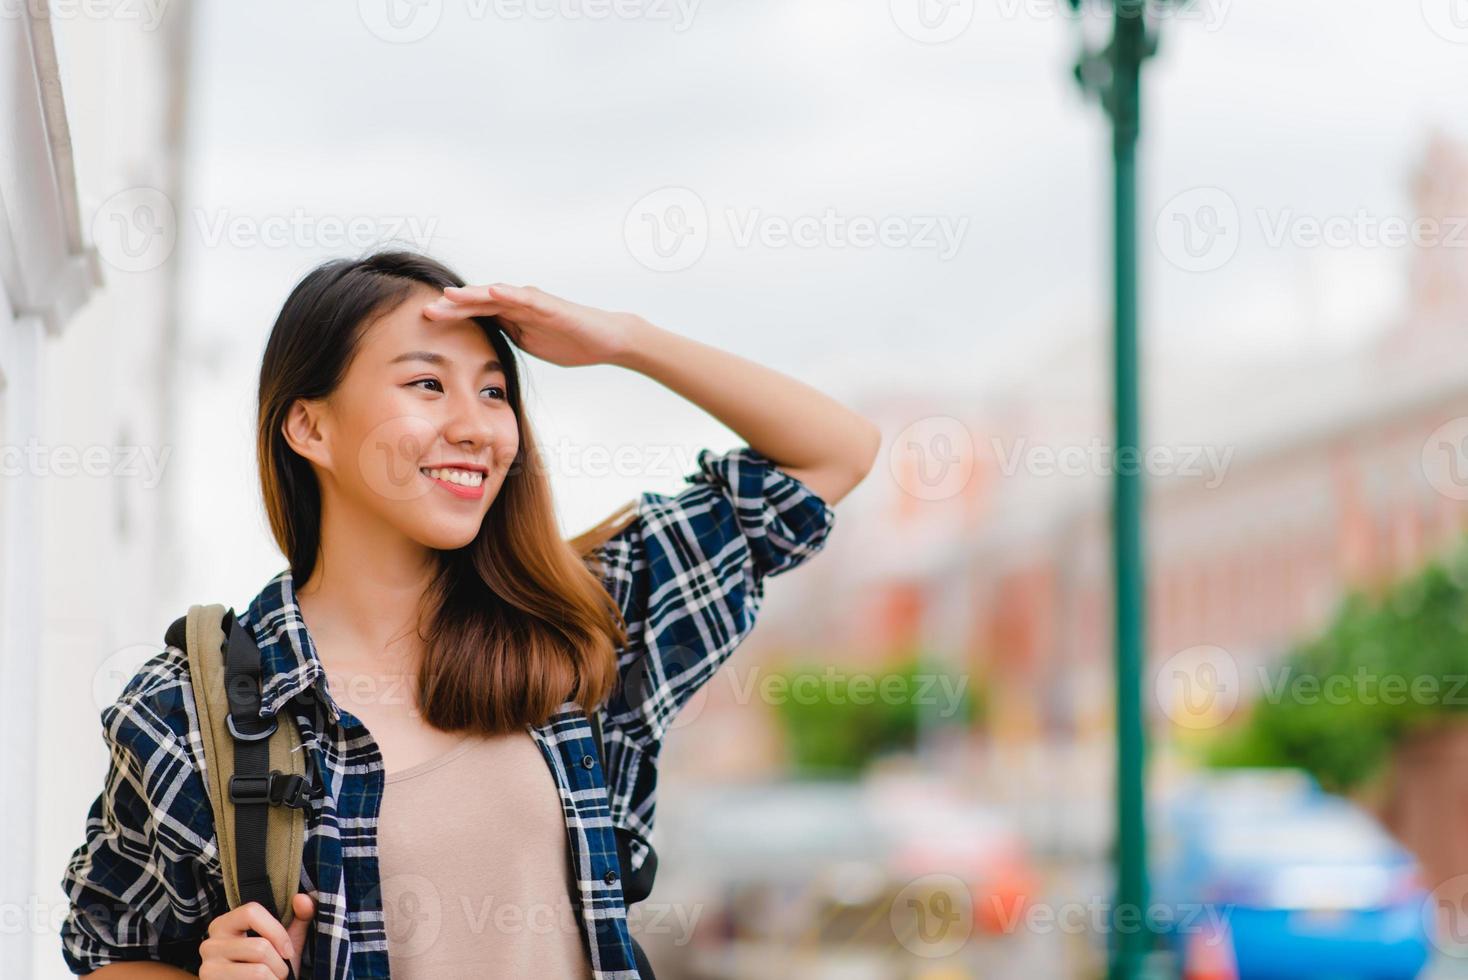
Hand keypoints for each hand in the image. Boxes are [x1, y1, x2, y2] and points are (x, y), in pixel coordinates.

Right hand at [199, 893, 314, 977]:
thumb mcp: (284, 941)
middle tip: (279, 973)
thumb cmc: (269, 967)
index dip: (277, 932)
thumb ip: (299, 918)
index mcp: (224, 924)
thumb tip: (302, 899)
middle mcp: (210, 944)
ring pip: (258, 971)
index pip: (251, 912)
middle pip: (259, 947)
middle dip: (279, 965)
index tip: (288, 951)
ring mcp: (208, 969)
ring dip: (274, 979)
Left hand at [423, 283, 644, 367]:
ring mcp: (532, 302)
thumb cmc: (570, 342)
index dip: (450, 317)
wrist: (605, 339)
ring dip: (472, 295)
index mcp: (511, 316)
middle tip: (425, 310)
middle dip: (452, 306)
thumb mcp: (530, 343)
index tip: (424, 323)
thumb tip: (483, 352)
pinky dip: (508, 293)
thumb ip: (508, 339)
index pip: (475, 314)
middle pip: (478, 303)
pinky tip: (491, 291)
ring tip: (449, 295)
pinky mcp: (549, 305)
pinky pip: (525, 298)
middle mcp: (518, 303)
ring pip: (496, 296)